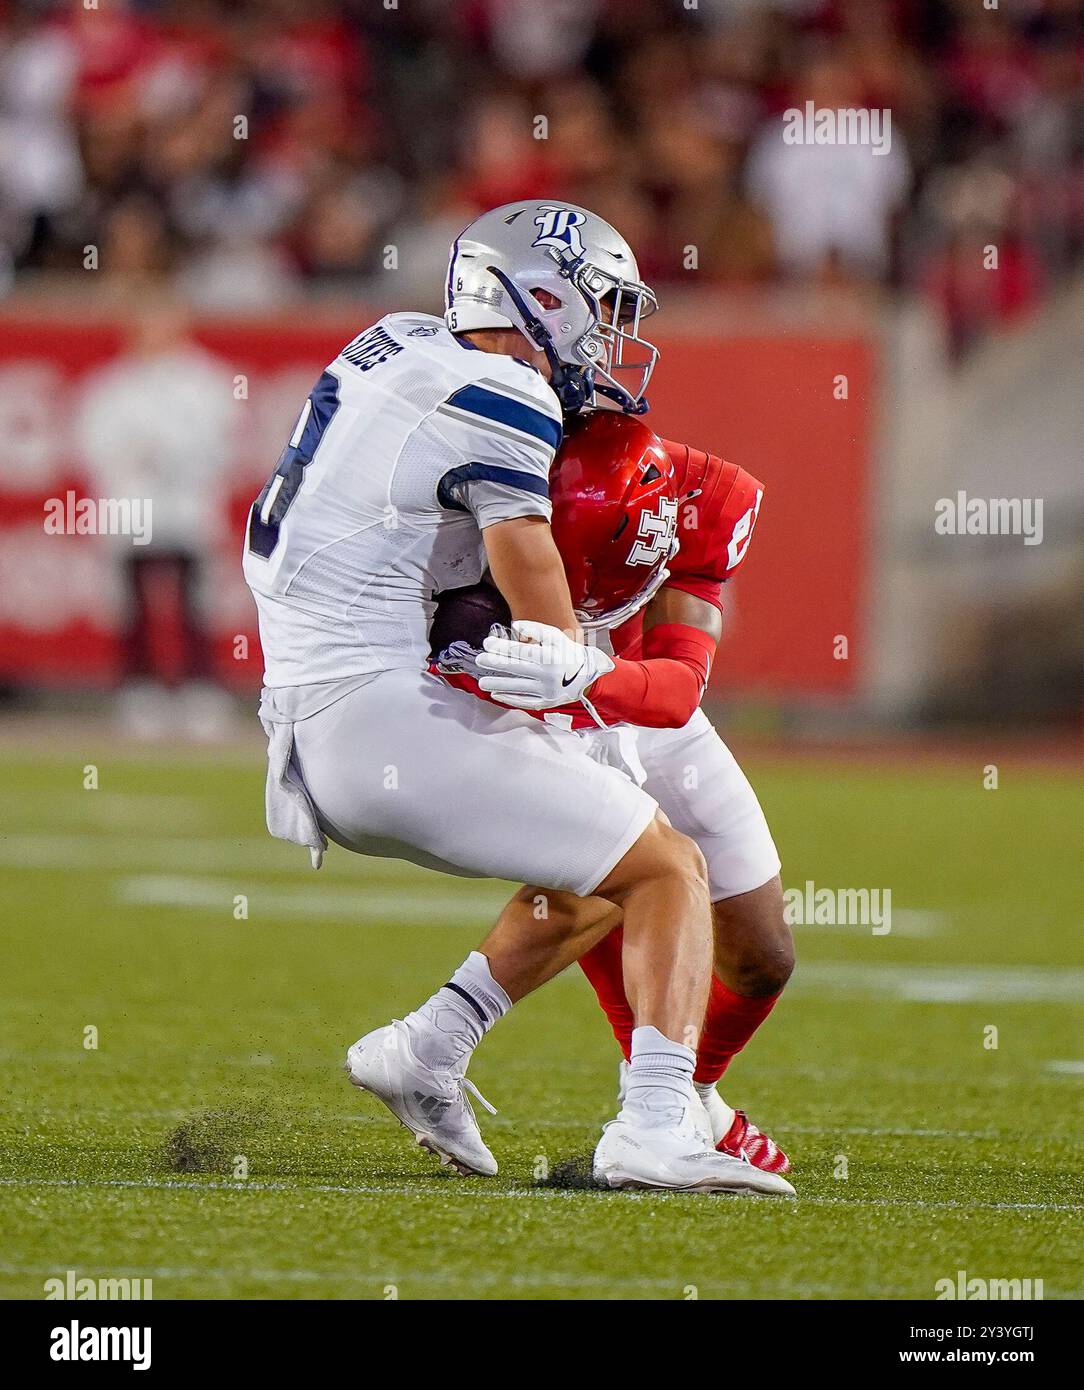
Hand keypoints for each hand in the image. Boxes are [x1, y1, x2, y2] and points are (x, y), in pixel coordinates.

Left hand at [476, 620, 614, 709]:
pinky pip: (524, 701)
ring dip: (498, 684)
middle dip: (495, 663)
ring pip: (517, 687)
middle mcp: (547, 675)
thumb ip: (536, 629)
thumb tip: (515, 626)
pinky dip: (509, 698)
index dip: (501, 647)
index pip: (520, 651)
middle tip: (479, 660)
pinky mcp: (546, 702)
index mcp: (550, 656)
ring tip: (482, 682)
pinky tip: (496, 694)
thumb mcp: (556, 636)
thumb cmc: (568, 653)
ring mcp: (546, 691)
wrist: (588, 675)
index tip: (487, 643)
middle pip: (516, 668)